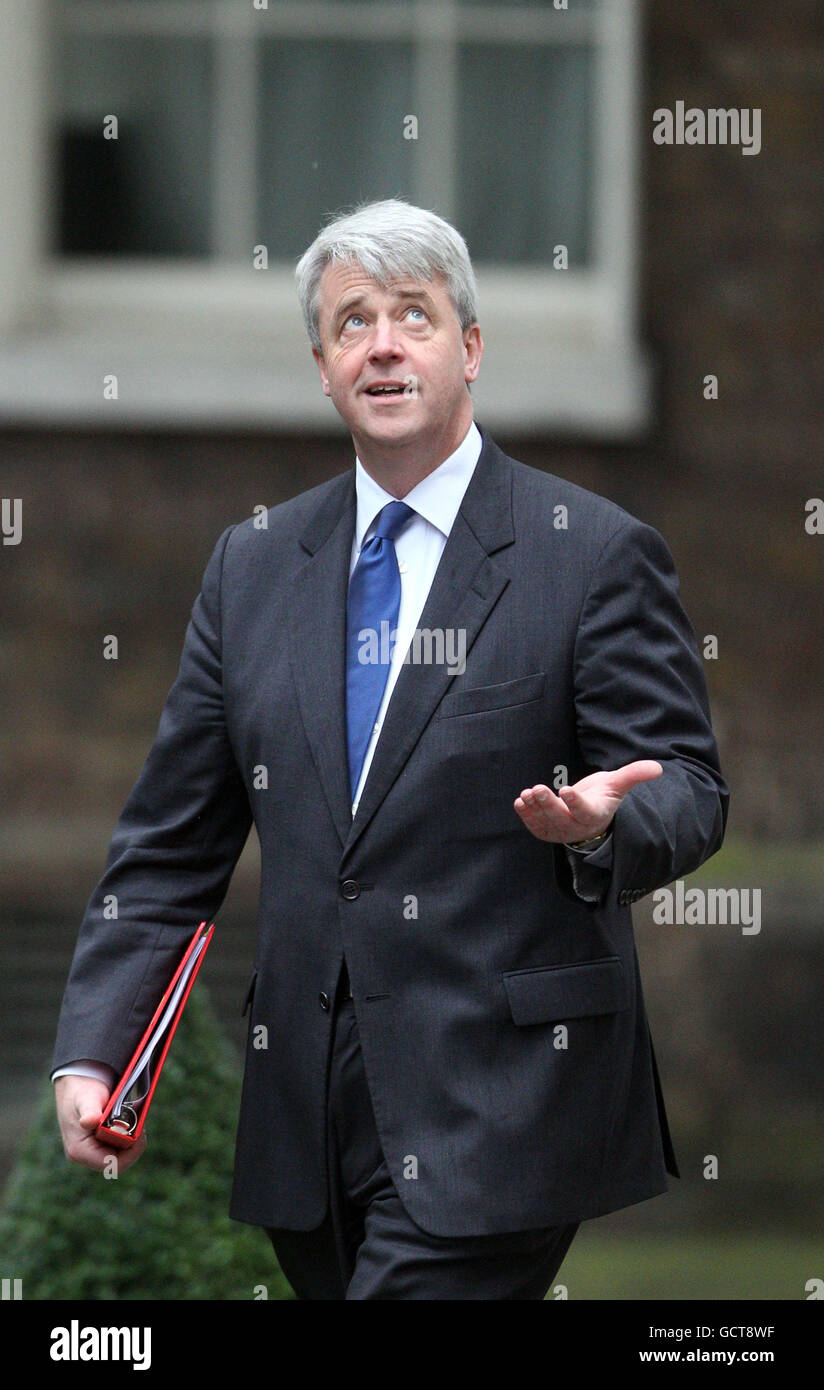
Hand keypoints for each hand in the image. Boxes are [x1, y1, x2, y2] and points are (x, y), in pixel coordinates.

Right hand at [55, 1076, 146, 1172]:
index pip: (111, 1165)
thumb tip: (89, 1122)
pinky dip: (126, 1135)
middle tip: (140, 1124)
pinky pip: (117, 1146)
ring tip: (134, 1119)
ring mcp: (90, 1151)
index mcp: (79, 1151)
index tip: (140, 1134)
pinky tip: (128, 1120)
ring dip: (129, 1139)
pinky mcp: (97, 1145)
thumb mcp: (87, 1098)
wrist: (77, 1082)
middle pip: (117, 1161)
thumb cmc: (82, 1090)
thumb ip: (89, 1110)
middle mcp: (83, 1156)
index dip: (130, 1154)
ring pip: (119, 1154)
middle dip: (132, 1145)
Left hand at [514, 760, 662, 843]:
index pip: (584, 811)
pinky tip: (520, 801)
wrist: (590, 814)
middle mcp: (577, 827)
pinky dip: (526, 816)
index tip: (565, 790)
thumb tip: (658, 768)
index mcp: (595, 815)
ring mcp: (560, 831)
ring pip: (546, 822)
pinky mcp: (547, 831)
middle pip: (561, 818)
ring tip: (527, 794)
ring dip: (534, 808)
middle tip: (537, 789)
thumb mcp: (618, 784)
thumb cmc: (603, 796)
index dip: (575, 802)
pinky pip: (535, 827)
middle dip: (548, 804)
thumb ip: (634, 775)